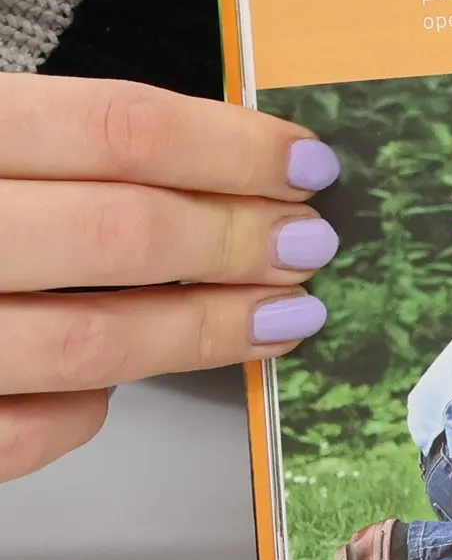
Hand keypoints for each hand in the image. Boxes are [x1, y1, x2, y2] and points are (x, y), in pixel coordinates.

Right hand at [0, 76, 338, 481]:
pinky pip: (23, 431)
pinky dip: (87, 410)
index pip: (116, 129)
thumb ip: (54, 142)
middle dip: (240, 243)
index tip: (310, 163)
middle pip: (121, 236)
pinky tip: (122, 384)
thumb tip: (219, 157)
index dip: (231, 148)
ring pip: (90, 346)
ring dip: (205, 333)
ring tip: (284, 316)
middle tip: (315, 243)